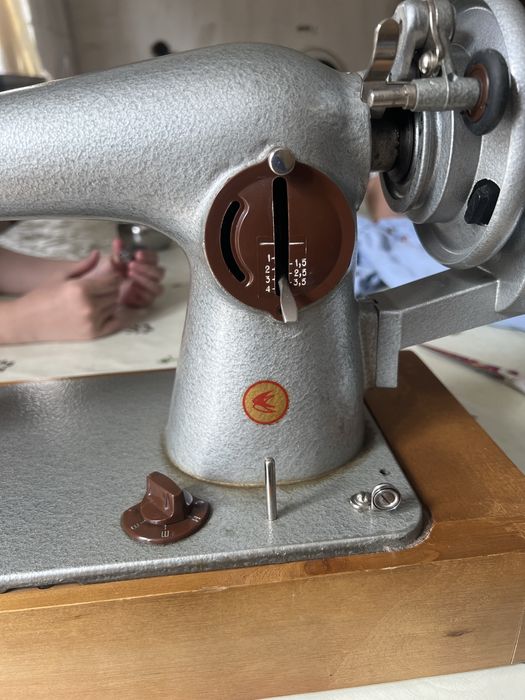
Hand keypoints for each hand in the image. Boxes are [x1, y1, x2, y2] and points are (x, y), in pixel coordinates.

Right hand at [6, 251, 127, 342]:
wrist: (27, 321)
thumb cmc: (42, 296)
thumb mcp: (60, 276)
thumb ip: (83, 266)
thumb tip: (98, 254)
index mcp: (81, 288)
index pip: (111, 281)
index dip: (113, 278)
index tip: (110, 278)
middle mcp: (89, 305)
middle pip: (115, 294)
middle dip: (112, 290)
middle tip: (105, 289)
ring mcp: (91, 322)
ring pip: (115, 307)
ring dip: (111, 303)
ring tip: (101, 300)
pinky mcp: (92, 335)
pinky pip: (115, 324)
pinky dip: (115, 317)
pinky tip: (108, 312)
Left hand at [84, 240, 164, 307]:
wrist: (103, 296)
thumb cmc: (109, 278)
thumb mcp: (111, 264)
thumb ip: (117, 253)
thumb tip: (118, 241)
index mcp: (146, 265)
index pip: (155, 258)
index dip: (149, 256)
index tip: (137, 254)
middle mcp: (151, 278)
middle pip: (160, 272)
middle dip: (146, 268)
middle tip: (131, 265)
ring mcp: (150, 291)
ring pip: (158, 286)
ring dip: (145, 279)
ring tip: (129, 274)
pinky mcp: (146, 302)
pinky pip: (150, 298)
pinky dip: (142, 292)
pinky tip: (131, 287)